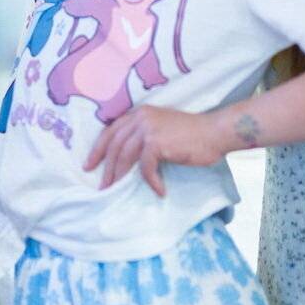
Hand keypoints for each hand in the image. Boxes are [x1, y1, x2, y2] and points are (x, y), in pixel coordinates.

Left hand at [84, 105, 231, 195]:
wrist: (215, 132)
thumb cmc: (192, 134)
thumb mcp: (162, 129)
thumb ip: (144, 137)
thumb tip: (127, 161)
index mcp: (140, 113)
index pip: (111, 131)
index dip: (98, 149)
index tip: (89, 165)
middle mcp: (141, 117)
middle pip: (114, 145)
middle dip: (106, 167)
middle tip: (102, 186)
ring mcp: (148, 128)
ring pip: (124, 157)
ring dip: (120, 177)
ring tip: (118, 191)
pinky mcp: (157, 142)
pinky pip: (146, 168)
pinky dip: (151, 182)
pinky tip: (160, 190)